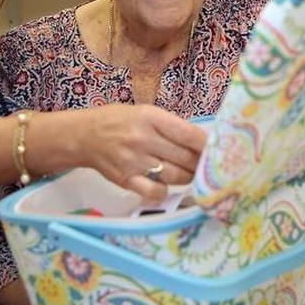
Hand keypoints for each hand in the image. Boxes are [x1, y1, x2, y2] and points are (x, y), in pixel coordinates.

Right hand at [79, 105, 206, 200]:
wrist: (84, 136)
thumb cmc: (118, 121)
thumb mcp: (145, 113)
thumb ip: (170, 126)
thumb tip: (202, 142)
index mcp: (151, 118)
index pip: (189, 134)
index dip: (208, 145)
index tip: (220, 150)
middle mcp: (143, 139)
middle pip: (185, 158)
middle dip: (200, 164)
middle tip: (208, 166)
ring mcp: (134, 161)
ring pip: (175, 176)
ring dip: (187, 177)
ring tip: (190, 174)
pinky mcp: (125, 180)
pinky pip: (155, 191)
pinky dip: (165, 191)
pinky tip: (165, 184)